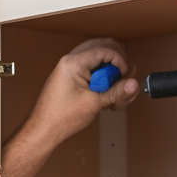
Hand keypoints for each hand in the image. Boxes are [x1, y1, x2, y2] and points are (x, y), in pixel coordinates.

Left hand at [23, 37, 139, 148]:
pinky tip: (104, 89)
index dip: (119, 60)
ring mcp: (68, 68)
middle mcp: (69, 61)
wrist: (44, 129)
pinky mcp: (69, 76)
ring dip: (108, 67)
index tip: (125, 74)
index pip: (103, 50)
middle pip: (100, 47)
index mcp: (73, 63)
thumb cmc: (60, 118)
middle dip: (115, 60)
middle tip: (123, 75)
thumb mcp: (94, 104)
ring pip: (95, 56)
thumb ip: (116, 92)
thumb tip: (132, 85)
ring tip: (114, 84)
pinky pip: (89, 67)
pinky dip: (99, 74)